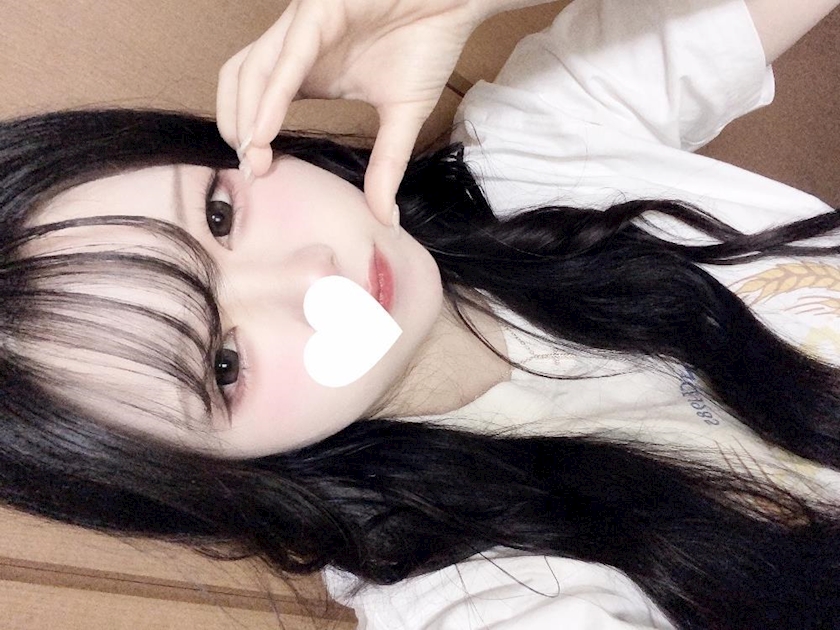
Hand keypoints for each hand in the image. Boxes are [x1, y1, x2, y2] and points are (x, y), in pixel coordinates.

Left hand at [217, 0, 483, 226]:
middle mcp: (298, 48)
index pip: (258, 101)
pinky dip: (272, 94)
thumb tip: (384, 216)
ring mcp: (305, 26)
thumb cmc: (428, 43)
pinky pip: (289, 55)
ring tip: (254, 154)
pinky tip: (265, 129)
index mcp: (309, 71)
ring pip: (253, 69)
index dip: (252, 138)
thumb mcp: (402, 115)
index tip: (262, 174)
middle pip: (239, 83)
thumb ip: (386, 164)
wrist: (458, 3)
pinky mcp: (320, 9)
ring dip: (247, 115)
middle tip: (252, 170)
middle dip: (237, 127)